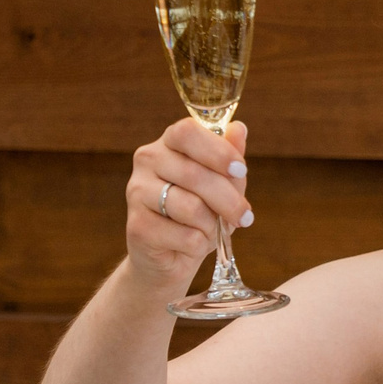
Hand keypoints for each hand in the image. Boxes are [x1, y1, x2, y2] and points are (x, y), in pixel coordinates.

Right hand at [125, 117, 252, 284]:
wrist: (170, 256)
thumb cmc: (199, 215)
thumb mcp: (222, 185)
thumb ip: (229, 158)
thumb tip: (239, 128)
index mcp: (167, 144)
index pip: (187, 132)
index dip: (217, 151)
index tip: (241, 171)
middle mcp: (147, 161)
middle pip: (194, 174)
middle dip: (228, 200)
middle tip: (245, 217)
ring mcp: (137, 192)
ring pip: (190, 207)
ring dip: (211, 226)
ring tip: (210, 231)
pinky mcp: (137, 226)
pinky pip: (185, 236)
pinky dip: (199, 245)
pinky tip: (191, 244)